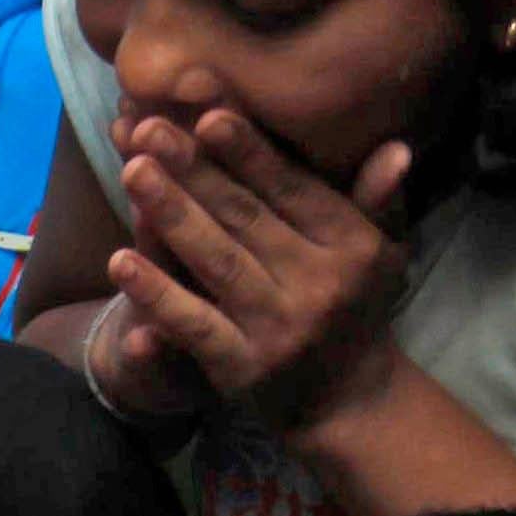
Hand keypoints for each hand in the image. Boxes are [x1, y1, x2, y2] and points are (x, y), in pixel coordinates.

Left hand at [104, 109, 414, 434]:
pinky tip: (120, 261)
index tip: (208, 113)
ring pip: (217, 261)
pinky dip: (157, 294)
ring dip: (171, 214)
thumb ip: (378, 199)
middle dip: (196, 170)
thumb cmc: (357, 307)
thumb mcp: (382, 252)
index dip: (249, 152)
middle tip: (149, 129)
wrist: (349, 401)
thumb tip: (396, 147)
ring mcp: (278, 328)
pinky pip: (194, 324)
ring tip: (132, 170)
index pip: (292, 189)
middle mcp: (319, 284)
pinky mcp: (243, 368)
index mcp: (351, 245)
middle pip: (245, 218)